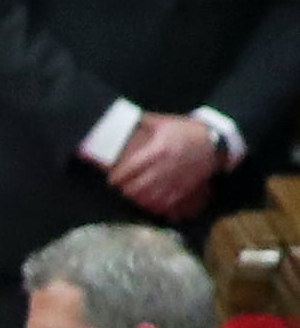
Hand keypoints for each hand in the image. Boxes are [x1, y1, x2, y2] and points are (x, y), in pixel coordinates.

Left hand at [110, 112, 229, 217]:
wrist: (216, 141)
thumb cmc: (187, 131)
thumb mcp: (165, 122)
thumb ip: (143, 123)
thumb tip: (121, 121)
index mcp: (159, 149)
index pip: (130, 169)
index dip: (117, 177)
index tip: (111, 179)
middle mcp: (166, 167)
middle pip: (137, 187)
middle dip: (125, 190)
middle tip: (120, 188)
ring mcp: (176, 180)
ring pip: (149, 199)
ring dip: (137, 199)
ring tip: (132, 195)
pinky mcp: (185, 189)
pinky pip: (166, 204)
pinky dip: (154, 206)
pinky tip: (148, 203)